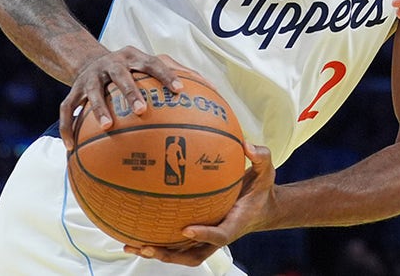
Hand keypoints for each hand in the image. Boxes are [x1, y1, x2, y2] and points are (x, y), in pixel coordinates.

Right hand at [58, 47, 187, 148]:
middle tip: (143, 110)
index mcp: (133, 58)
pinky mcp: (73, 90)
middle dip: (131, 92)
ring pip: (93, 92)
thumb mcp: (150, 65)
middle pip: (121, 76)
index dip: (166, 74)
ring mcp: (90, 77)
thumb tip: (215, 90)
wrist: (90, 60)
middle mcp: (111, 64)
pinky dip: (67, 127)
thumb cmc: (132, 69)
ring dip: (100, 109)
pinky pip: (67, 109)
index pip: (153, 63)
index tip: (179, 90)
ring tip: (108, 127)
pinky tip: (72, 147)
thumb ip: (179, 74)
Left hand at [123, 143, 274, 266]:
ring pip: (180, 254)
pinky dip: (157, 241)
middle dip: (169, 254)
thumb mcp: (266, 172)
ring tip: (133, 246)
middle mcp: (218, 235)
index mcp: (235, 223)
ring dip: (157, 253)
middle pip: (192, 255)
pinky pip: (176, 243)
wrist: (261, 209)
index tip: (187, 228)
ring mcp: (206, 238)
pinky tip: (136, 232)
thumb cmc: (260, 190)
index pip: (220, 235)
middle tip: (149, 246)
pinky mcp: (198, 236)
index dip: (204, 234)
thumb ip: (261, 158)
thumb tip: (246, 144)